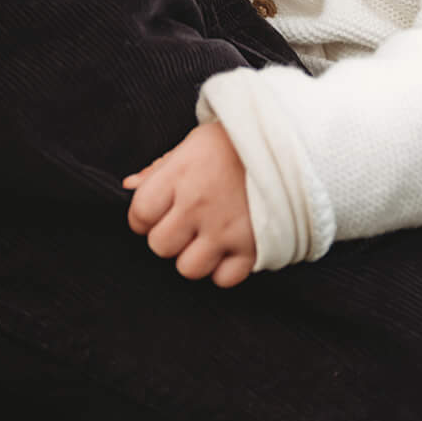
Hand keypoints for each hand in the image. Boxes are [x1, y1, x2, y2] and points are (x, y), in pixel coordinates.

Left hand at [123, 123, 256, 286]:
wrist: (292, 142)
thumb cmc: (238, 141)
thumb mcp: (195, 142)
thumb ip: (160, 168)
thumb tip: (129, 186)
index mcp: (180, 175)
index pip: (139, 215)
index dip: (143, 219)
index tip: (155, 214)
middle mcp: (198, 205)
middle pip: (160, 246)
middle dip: (168, 238)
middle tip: (184, 225)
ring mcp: (226, 229)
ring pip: (188, 268)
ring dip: (194, 257)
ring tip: (207, 239)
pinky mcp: (254, 247)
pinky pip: (225, 279)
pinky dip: (224, 270)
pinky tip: (229, 249)